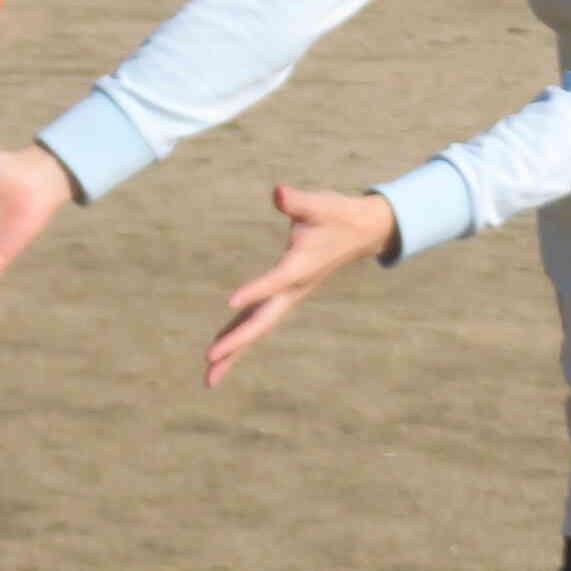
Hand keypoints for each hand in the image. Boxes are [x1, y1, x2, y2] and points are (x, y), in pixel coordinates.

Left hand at [204, 185, 395, 390]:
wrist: (362, 232)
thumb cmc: (337, 215)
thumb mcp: (320, 204)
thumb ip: (297, 201)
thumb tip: (279, 192)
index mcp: (300, 268)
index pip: (274, 282)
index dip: (255, 290)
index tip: (230, 301)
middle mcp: (293, 289)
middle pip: (262, 321)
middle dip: (236, 342)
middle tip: (209, 360)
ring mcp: (288, 296)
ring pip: (258, 328)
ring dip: (234, 351)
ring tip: (209, 378)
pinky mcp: (284, 295)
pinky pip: (258, 319)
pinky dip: (239, 334)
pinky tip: (221, 351)